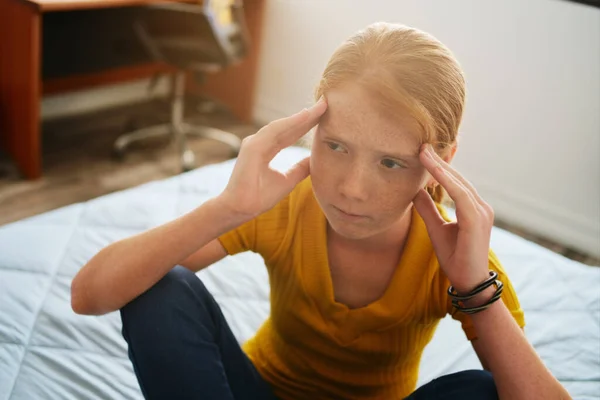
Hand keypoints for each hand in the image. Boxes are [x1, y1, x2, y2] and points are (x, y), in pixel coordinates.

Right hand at [220, 98, 327, 218]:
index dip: (307, 124)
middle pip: (288, 127)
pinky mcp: (252, 147)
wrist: (241, 209)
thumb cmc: (259, 197)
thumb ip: (299, 169)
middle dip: (307, 116)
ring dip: (302, 116)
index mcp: (267, 149)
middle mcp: (260, 142)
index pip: (291, 134)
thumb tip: (314, 161)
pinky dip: (290, 123)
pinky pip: (274, 131)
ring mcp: (255, 143)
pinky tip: (305, 116)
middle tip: (326, 103)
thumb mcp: (287, 181)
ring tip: (320, 107)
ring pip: (283, 126)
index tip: (324, 114)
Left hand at [413, 144, 492, 293]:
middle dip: (439, 161)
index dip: (439, 167)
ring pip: (459, 183)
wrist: (469, 282)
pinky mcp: (477, 220)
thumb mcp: (436, 229)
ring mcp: (481, 212)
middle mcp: (480, 207)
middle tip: (421, 145)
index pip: (455, 181)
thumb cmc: (456, 257)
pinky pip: (461, 196)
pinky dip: (448, 182)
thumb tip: (414, 191)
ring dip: (441, 167)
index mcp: (473, 208)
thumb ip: (428, 209)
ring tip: (424, 153)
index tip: (423, 152)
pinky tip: (434, 172)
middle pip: (458, 178)